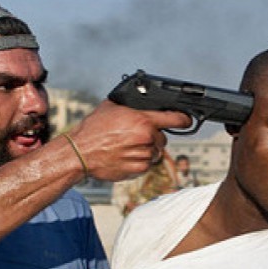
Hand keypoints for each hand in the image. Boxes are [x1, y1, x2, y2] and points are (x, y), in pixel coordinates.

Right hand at [66, 100, 191, 181]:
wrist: (80, 152)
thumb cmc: (93, 129)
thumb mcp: (112, 107)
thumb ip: (132, 104)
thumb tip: (142, 98)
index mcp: (142, 120)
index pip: (175, 118)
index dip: (184, 119)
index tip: (187, 120)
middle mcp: (146, 138)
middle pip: (163, 138)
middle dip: (153, 137)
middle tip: (135, 137)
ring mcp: (143, 155)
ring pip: (155, 153)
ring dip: (146, 151)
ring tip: (127, 147)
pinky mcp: (138, 170)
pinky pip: (147, 165)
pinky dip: (140, 162)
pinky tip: (125, 157)